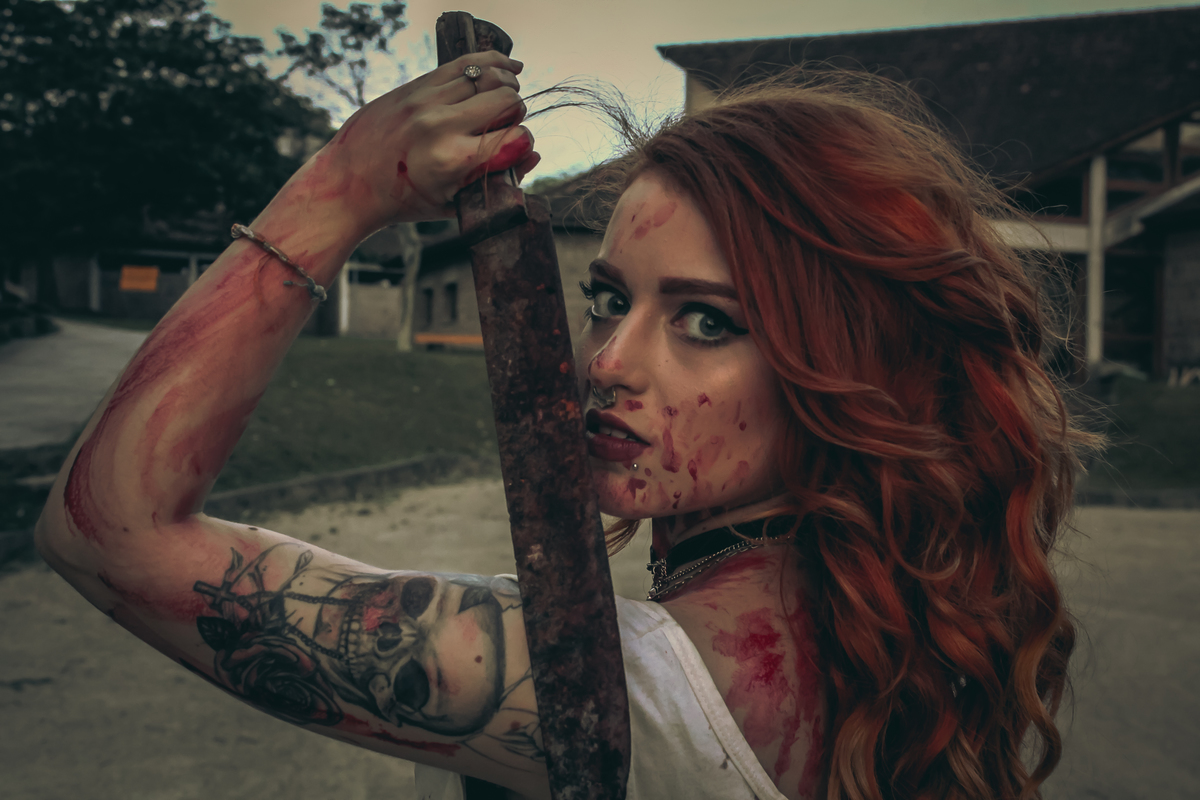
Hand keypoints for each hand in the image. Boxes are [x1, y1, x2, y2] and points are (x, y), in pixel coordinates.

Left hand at [281, 51, 538, 236]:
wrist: (349, 181)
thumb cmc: (405, 199)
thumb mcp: (453, 202)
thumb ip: (495, 179)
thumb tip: (533, 155)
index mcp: (454, 161)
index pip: (518, 139)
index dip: (525, 144)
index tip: (517, 148)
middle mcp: (441, 126)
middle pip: (508, 101)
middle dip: (517, 113)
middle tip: (507, 125)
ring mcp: (427, 101)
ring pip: (490, 76)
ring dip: (507, 87)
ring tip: (507, 98)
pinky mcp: (417, 86)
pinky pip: (465, 62)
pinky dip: (492, 63)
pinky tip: (507, 67)